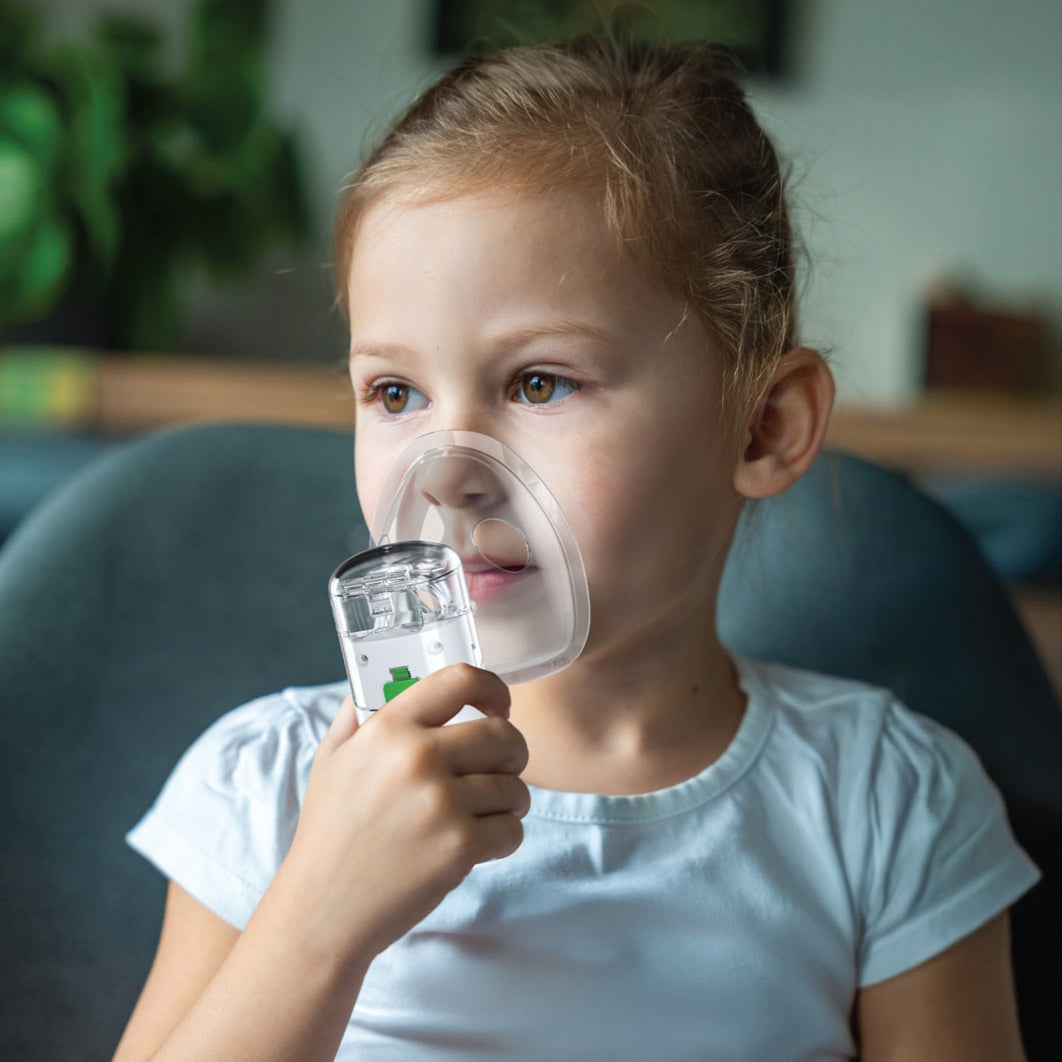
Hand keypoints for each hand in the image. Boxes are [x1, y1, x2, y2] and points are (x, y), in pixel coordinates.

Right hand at [280, 664, 528, 965]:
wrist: (322, 909)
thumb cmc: (329, 833)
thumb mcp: (332, 758)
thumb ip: (359, 713)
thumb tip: (380, 677)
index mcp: (389, 727)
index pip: (461, 679)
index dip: (494, 689)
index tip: (499, 708)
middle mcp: (417, 757)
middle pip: (504, 735)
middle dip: (513, 753)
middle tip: (502, 770)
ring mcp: (441, 803)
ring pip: (515, 786)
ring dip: (510, 802)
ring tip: (483, 814)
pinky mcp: (459, 847)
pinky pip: (513, 829)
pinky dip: (504, 839)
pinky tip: (477, 845)